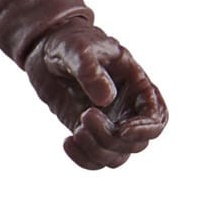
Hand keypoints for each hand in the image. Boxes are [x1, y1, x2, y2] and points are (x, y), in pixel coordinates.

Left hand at [25, 21, 168, 169]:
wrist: (45, 49)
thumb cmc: (69, 42)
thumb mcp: (78, 48)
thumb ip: (91, 70)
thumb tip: (106, 99)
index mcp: (137, 85)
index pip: (157, 117)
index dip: (145, 129)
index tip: (122, 130)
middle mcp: (128, 109)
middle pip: (136, 142)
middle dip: (111, 137)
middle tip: (85, 116)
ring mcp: (109, 123)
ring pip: (117, 156)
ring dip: (96, 151)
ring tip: (75, 133)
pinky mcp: (89, 133)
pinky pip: (95, 159)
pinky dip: (83, 159)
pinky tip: (67, 143)